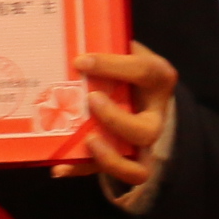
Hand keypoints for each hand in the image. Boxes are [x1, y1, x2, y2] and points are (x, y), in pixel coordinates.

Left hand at [71, 49, 176, 188]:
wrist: (144, 91)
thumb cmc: (128, 66)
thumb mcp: (126, 50)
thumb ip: (108, 47)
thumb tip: (70, 44)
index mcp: (158, 80)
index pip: (144, 71)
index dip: (112, 66)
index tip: (80, 61)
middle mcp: (156, 117)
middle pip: (147, 131)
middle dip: (116, 120)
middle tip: (90, 100)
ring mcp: (143, 145)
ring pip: (138, 169)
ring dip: (109, 158)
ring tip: (86, 140)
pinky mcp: (125, 160)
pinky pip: (106, 174)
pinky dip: (83, 170)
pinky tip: (59, 166)